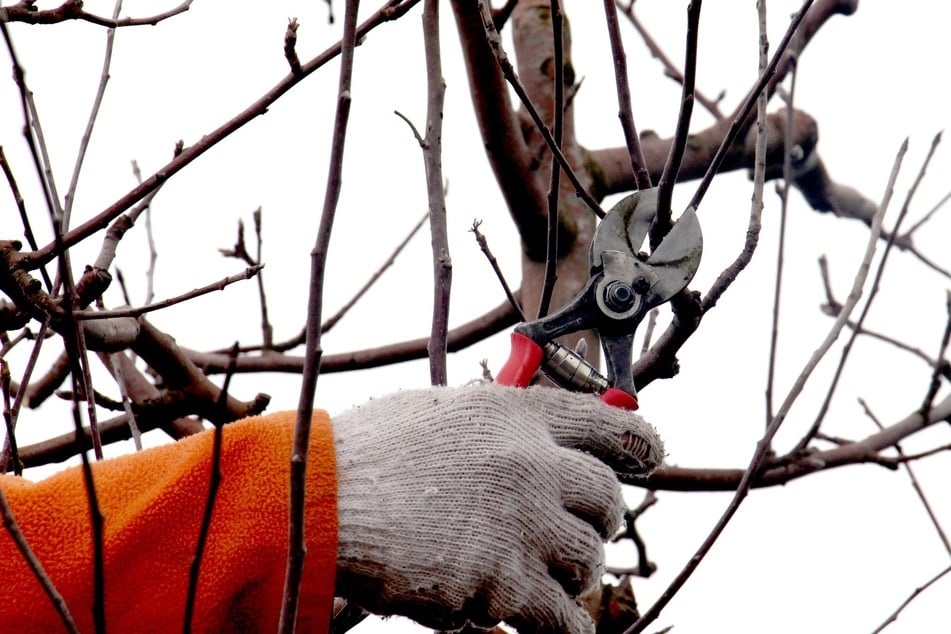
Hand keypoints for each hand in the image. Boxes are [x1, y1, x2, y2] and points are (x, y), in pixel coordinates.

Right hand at [331, 382, 662, 632]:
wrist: (322, 502)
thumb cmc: (369, 454)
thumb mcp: (440, 414)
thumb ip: (497, 424)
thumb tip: (534, 438)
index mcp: (515, 415)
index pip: (608, 424)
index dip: (639, 444)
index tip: (647, 458)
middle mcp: (530, 463)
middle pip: (608, 498)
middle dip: (597, 518)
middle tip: (575, 530)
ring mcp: (522, 523)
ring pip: (588, 557)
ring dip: (571, 569)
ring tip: (539, 572)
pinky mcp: (505, 583)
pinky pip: (565, 617)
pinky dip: (563, 624)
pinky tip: (551, 622)